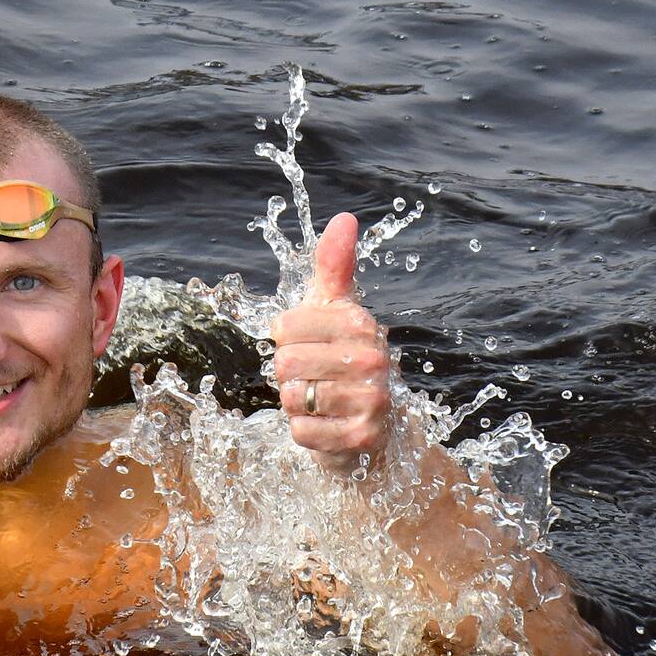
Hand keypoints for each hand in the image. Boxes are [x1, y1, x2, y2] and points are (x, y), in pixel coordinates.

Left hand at [270, 213, 391, 472]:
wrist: (372, 425)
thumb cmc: (343, 360)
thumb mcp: (336, 312)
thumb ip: (334, 268)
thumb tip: (345, 219)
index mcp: (360, 322)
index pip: (283, 327)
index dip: (285, 341)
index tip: (308, 346)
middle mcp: (373, 358)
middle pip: (285, 363)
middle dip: (289, 376)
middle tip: (314, 379)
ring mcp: (372, 400)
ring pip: (292, 397)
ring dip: (296, 405)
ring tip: (320, 402)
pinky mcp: (362, 437)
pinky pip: (301, 431)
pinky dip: (304, 432)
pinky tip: (325, 426)